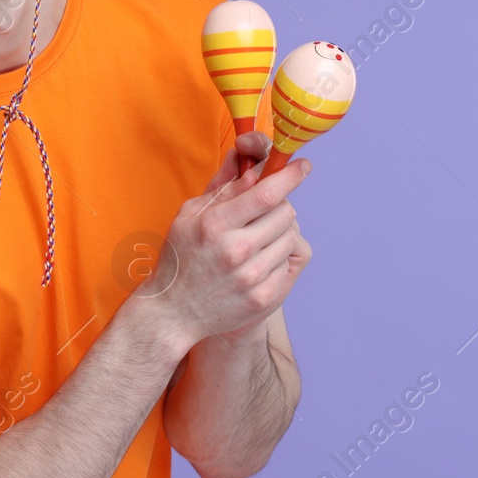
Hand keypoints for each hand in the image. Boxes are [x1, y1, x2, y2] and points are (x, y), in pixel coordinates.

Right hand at [136, 135, 311, 352]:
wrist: (174, 311)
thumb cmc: (180, 257)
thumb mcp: (190, 215)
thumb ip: (224, 189)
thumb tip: (254, 166)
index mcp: (215, 225)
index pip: (266, 194)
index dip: (290, 175)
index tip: (303, 165)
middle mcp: (236, 251)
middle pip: (286, 213)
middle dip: (279, 206)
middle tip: (262, 213)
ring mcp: (253, 277)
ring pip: (291, 237)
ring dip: (279, 233)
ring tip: (256, 240)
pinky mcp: (264, 298)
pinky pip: (288, 263)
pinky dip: (277, 258)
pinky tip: (256, 263)